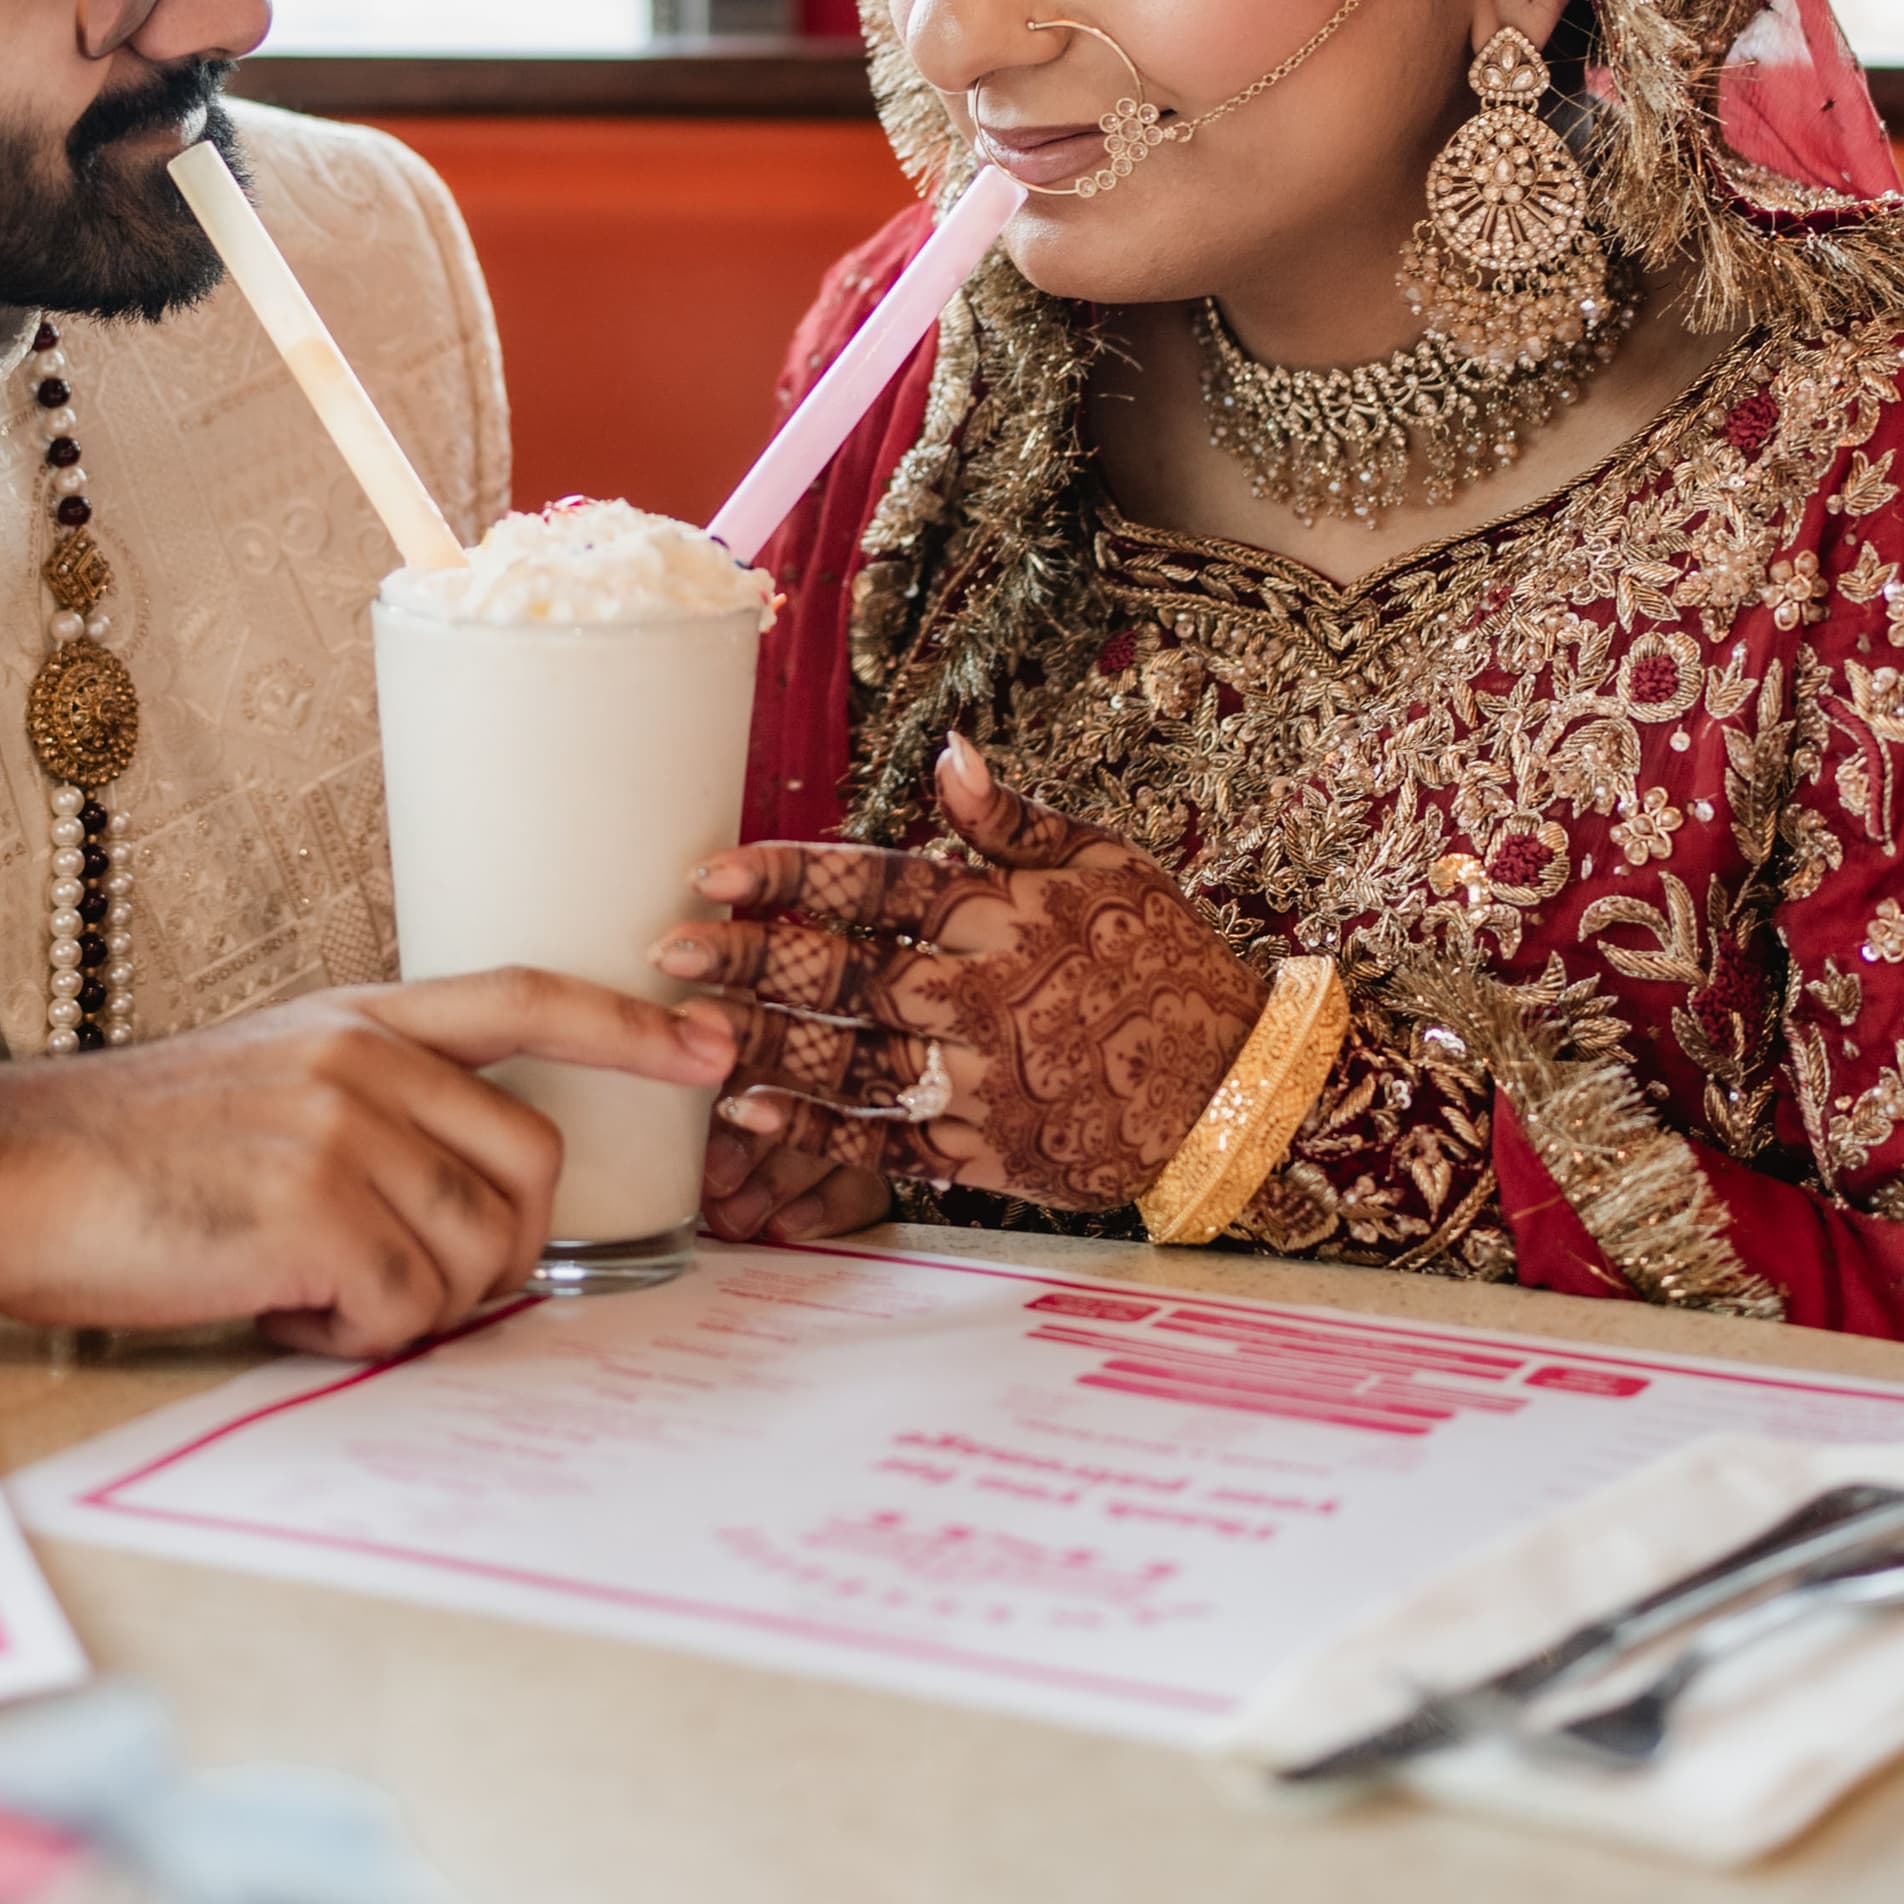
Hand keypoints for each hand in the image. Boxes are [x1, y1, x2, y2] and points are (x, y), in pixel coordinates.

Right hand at [0, 974, 729, 1361]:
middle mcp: (364, 1058)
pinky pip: (404, 1313)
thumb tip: (460, 1209)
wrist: (3, 1171)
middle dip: (494, 1255)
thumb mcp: (260, 1081)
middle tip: (391, 1285)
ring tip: (301, 1287)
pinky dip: (350, 1338)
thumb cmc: (122, 1155)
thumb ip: (366, 1111)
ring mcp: (342, 1127)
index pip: (524, 996)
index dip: (628, 1027)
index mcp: (355, 1017)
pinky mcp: (313, 1207)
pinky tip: (273, 1307)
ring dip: (406, 1307)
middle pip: (528, 1172)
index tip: (711, 1049)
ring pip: (472, 1259)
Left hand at [663, 736, 1270, 1224]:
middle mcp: (982, 994)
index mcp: (1004, 913)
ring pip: (844, 1059)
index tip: (712, 871)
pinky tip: (746, 1110)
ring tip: (681, 1027)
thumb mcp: (1108, 865)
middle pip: (842, 973)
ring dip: (759, 1043)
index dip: (788, 876)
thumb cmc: (1170, 963)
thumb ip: (1014, 820)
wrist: (1238, 1089)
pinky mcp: (985, 1150)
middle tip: (665, 948)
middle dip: (747, 960)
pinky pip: (879, 1139)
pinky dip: (810, 1129)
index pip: (875, 882)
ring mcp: (981, 1079)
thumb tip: (946, 754)